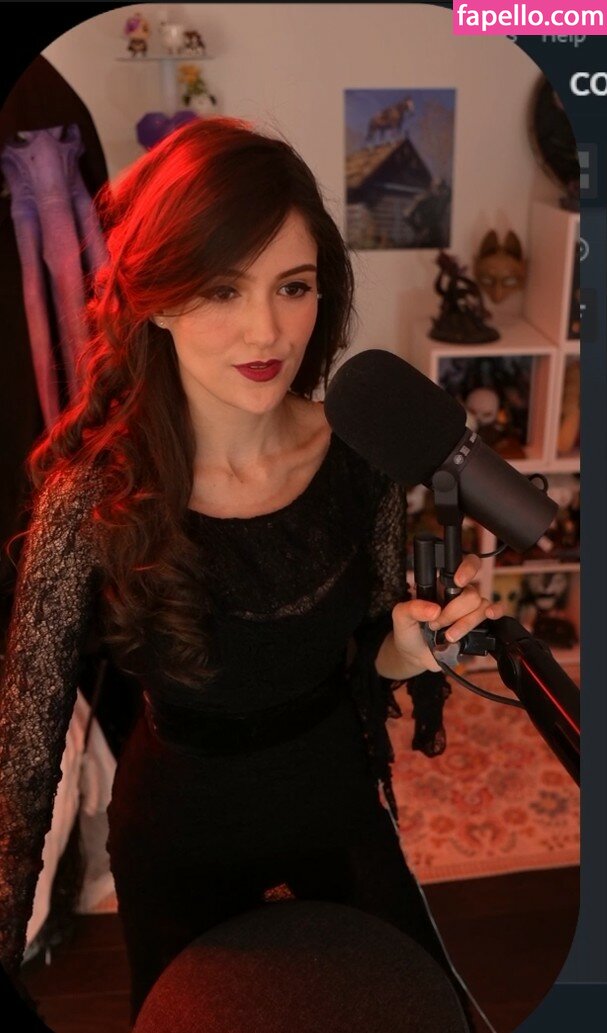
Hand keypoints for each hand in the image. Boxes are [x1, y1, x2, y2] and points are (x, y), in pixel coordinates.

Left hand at [388, 555, 502, 676]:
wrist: (414, 655)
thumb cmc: (409, 630)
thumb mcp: (401, 616)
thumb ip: (412, 608)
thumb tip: (435, 609)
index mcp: (443, 585)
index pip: (464, 565)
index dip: (467, 569)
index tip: (458, 581)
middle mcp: (461, 595)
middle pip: (471, 594)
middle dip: (453, 612)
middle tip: (436, 624)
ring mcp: (472, 611)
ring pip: (482, 608)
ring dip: (464, 624)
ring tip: (448, 636)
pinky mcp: (480, 627)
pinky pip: (496, 614)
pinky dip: (496, 613)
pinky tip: (490, 616)